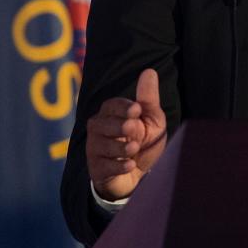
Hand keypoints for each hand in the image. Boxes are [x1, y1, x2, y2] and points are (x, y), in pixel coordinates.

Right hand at [85, 68, 167, 200]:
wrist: (139, 175)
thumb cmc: (144, 142)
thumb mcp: (152, 120)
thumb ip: (149, 99)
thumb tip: (149, 71)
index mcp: (111, 114)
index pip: (111, 106)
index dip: (122, 107)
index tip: (137, 109)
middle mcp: (98, 129)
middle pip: (101, 124)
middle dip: (117, 125)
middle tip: (132, 127)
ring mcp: (95, 150)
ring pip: (100, 145)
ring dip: (118, 146)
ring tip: (134, 148)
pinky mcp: (96, 170)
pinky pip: (103, 166)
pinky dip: (117, 166)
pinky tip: (130, 165)